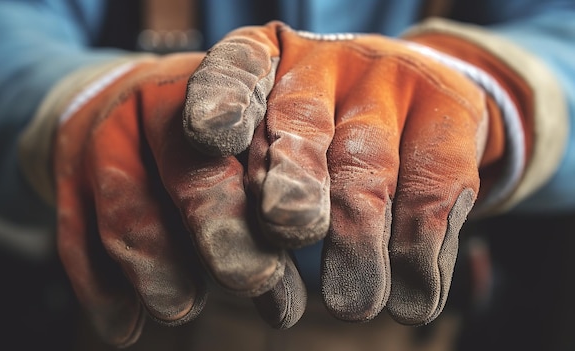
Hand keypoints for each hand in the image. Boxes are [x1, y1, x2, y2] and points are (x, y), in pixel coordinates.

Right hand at [52, 52, 303, 346]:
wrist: (115, 106)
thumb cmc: (206, 134)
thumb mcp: (246, 131)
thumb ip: (283, 179)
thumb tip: (334, 254)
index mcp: (215, 80)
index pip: (242, 110)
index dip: (265, 163)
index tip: (293, 217)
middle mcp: (153, 102)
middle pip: (190, 173)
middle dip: (224, 234)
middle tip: (255, 279)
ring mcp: (102, 141)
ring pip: (129, 217)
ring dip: (161, 274)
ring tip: (184, 307)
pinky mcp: (65, 181)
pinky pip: (77, 242)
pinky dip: (103, 293)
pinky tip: (125, 327)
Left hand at [184, 22, 520, 324]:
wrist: (418, 95)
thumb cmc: (323, 129)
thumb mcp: (273, 138)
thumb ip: (251, 181)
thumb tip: (243, 262)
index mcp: (266, 61)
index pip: (235, 67)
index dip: (221, 99)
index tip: (203, 136)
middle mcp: (326, 64)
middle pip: (301, 122)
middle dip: (293, 178)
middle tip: (286, 225)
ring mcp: (390, 82)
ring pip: (368, 168)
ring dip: (358, 240)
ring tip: (351, 304)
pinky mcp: (452, 108)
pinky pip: (435, 188)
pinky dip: (420, 254)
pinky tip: (411, 298)